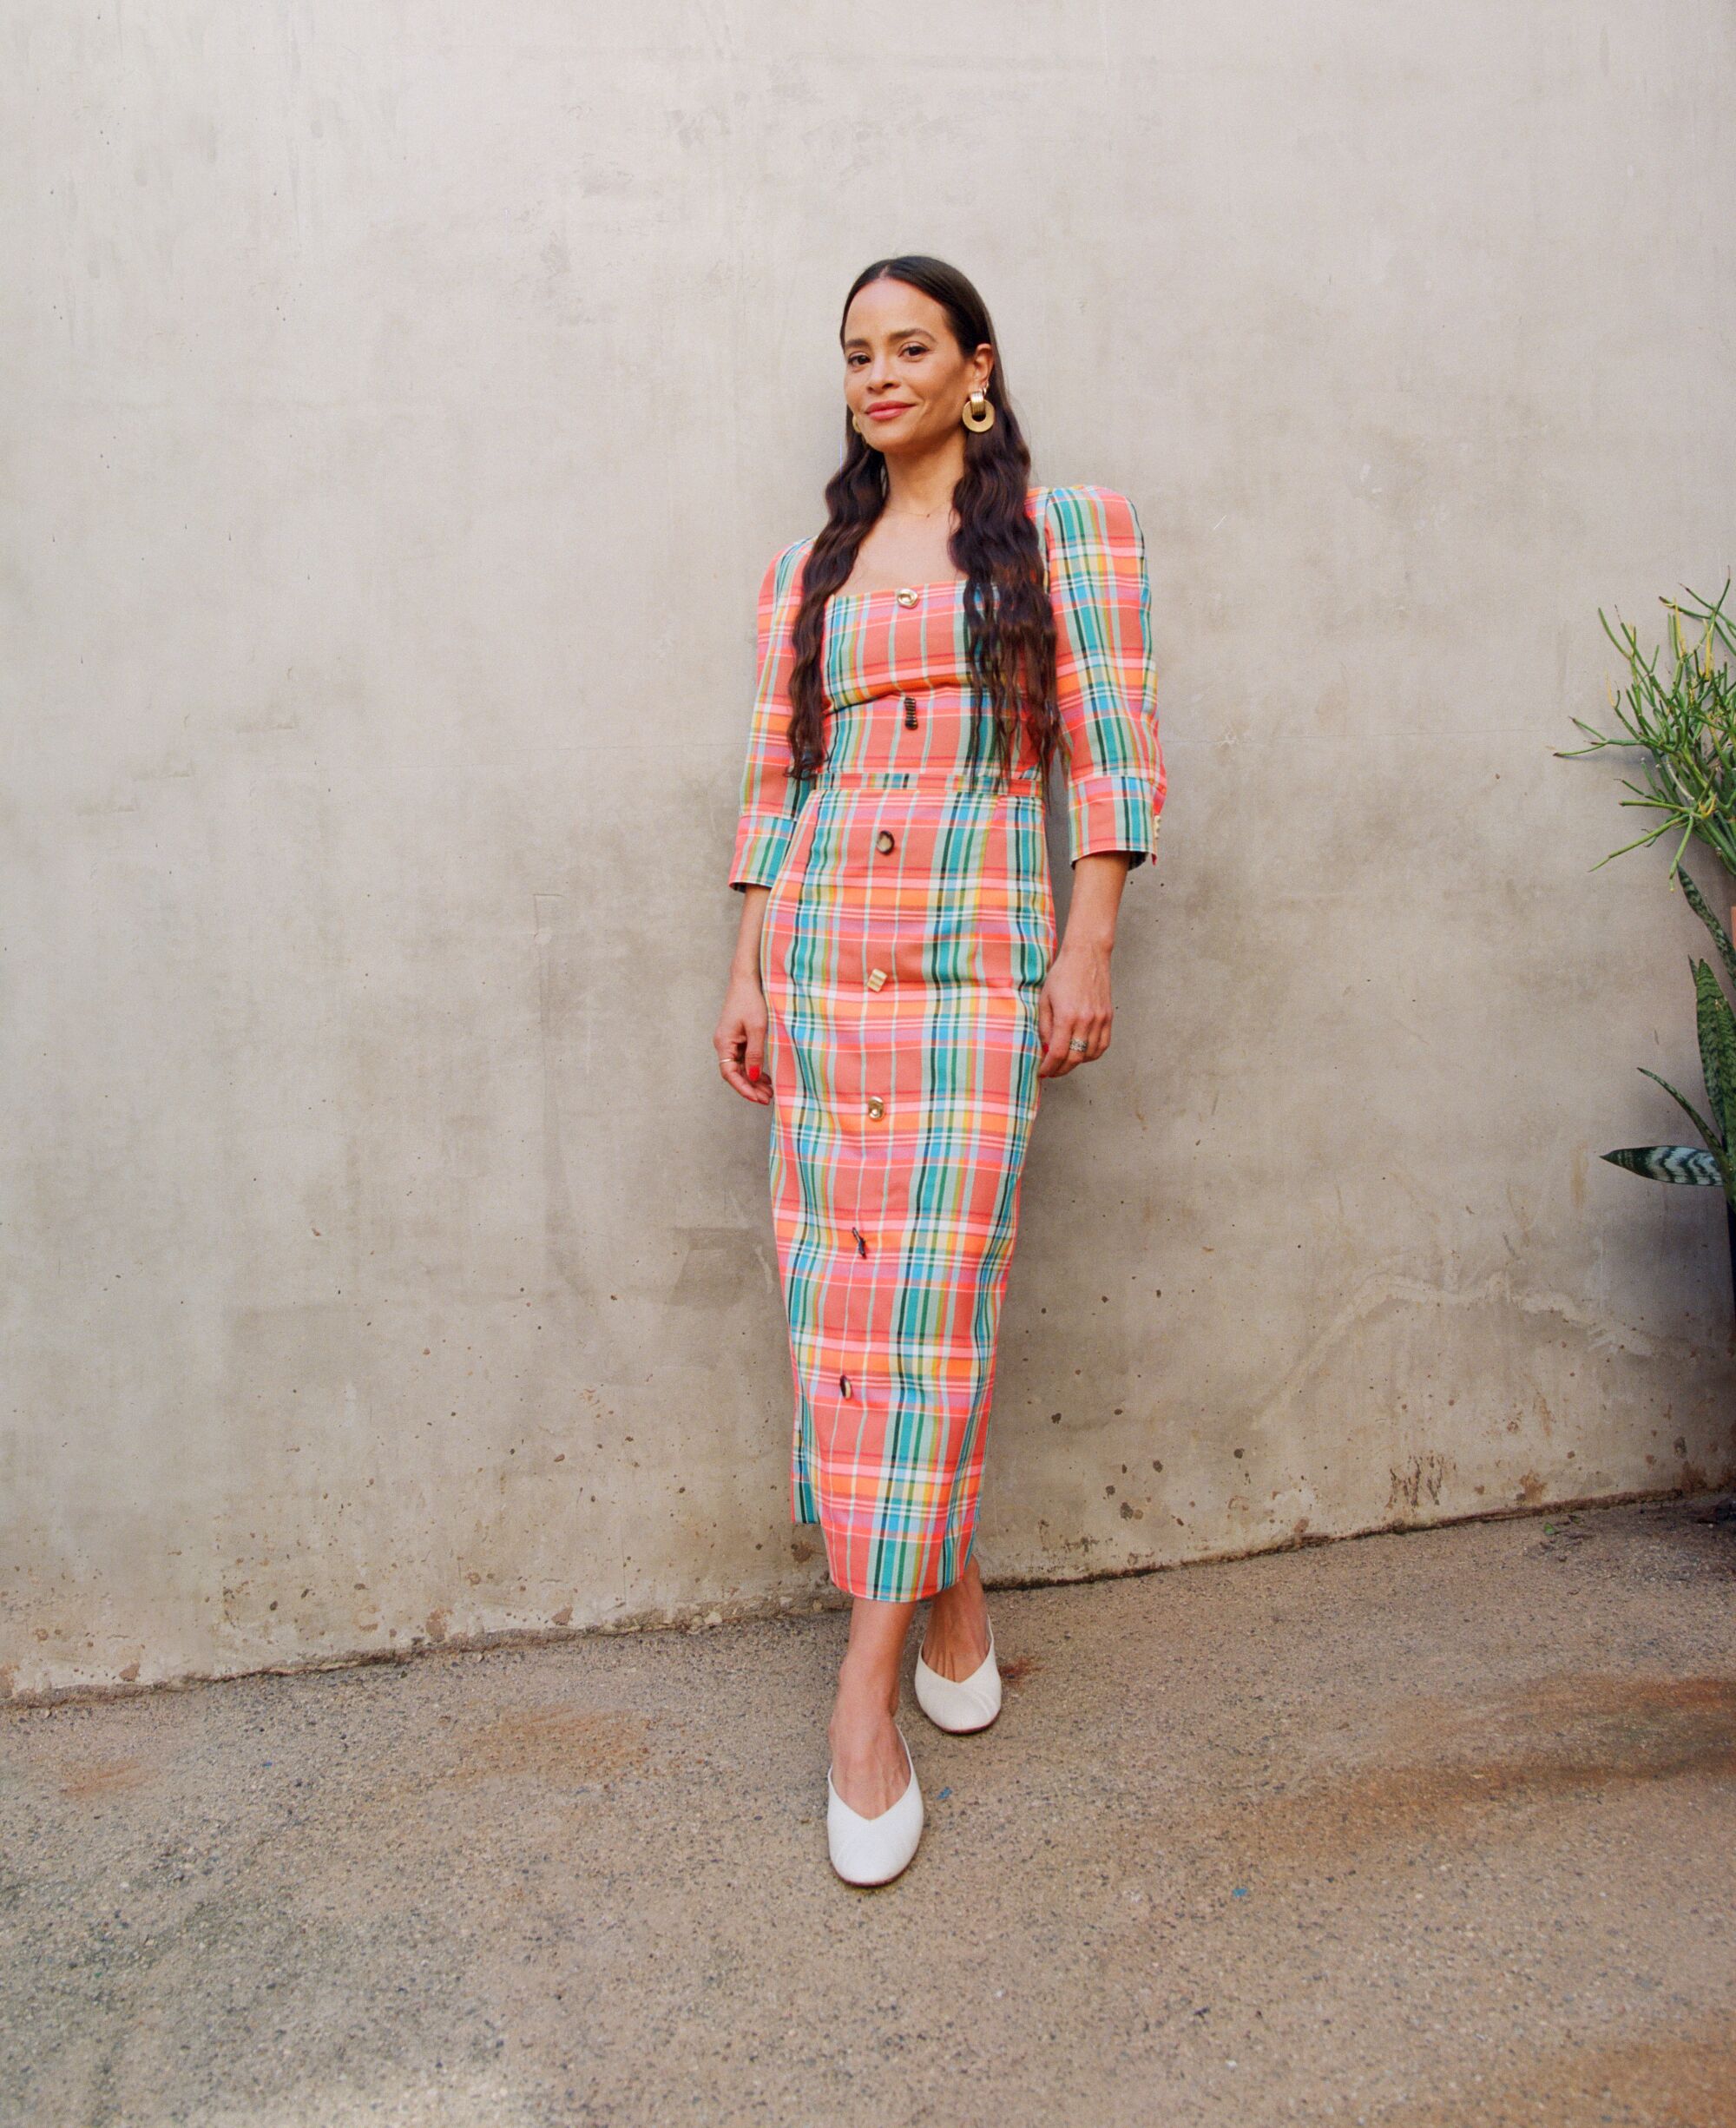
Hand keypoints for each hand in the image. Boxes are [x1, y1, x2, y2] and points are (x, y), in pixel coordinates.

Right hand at [714, 971, 771, 1104]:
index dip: (743, 1088)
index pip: (730, 1074)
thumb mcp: (757, 1029)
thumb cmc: (750, 1000)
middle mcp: (723, 1044)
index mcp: (723, 1043)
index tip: (758, 1098)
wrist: (746, 980)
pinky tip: (765, 1076)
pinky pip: (744, 1059)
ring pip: (740, 1068)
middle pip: (735, 1073)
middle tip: (767, 1098)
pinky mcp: (737, 1038)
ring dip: (753, 1080)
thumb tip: (753, 1076)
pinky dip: (754, 1069)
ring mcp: (730, 1041)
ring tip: (769, 1091)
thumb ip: (755, 1053)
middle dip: (750, 1087)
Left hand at [1037, 940, 1112, 1077]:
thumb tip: (1045, 1048)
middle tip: (1052, 1071)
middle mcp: (1086, 1020)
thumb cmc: (1062, 974)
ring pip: (1090, 1055)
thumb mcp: (1045, 998)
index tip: (1043, 1071)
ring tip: (1065, 1062)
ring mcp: (1100, 1020)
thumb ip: (1044, 1026)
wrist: (1087, 955)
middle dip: (1061, 1069)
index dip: (1049, 1067)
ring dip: (1077, 1063)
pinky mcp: (1108, 1017)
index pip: (1058, 1052)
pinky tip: (1082, 1053)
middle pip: (1075, 1058)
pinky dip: (1092, 1054)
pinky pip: (1103, 1045)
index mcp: (1067, 1016)